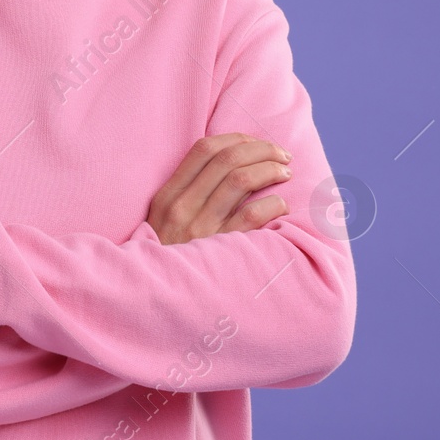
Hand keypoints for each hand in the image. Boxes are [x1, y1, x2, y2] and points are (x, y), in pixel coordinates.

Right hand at [147, 133, 292, 245]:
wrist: (153, 300)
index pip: (203, 150)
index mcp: (167, 196)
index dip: (236, 139)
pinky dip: (272, 204)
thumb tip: (230, 167)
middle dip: (261, 149)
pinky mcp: (221, 250)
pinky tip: (281, 205)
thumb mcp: (162, 222)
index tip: (255, 142)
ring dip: (270, 170)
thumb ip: (186, 195)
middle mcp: (182, 208)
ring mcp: (201, 229)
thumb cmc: (168, 258)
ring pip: (241, 181)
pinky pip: (252, 215)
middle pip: (227, 160)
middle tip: (282, 155)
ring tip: (286, 172)